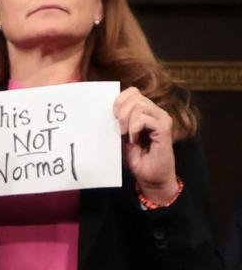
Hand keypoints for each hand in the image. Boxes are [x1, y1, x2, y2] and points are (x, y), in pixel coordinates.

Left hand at [113, 87, 177, 201]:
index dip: (119, 100)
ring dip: (128, 120)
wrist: (150, 177)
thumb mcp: (121, 134)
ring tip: (127, 135)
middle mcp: (157, 112)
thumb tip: (104, 106)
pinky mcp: (164, 130)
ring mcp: (162, 120)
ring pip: (140, 105)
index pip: (132, 92)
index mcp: (147, 111)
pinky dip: (135, 128)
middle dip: (121, 111)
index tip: (112, 116)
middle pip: (135, 96)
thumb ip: (118, 119)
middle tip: (119, 129)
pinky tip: (134, 140)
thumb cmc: (136, 157)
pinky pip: (145, 119)